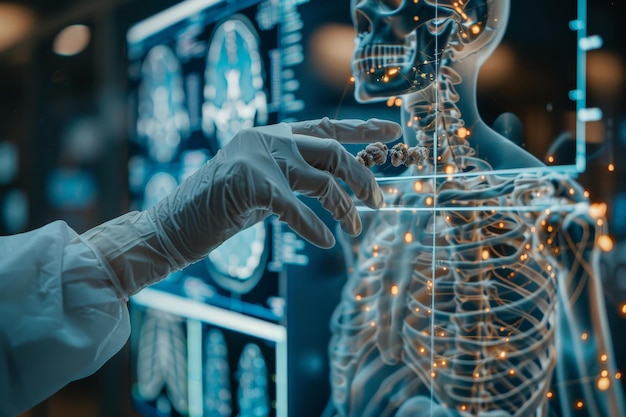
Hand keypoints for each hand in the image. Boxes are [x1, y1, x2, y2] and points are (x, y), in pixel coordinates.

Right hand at [149, 117, 401, 265]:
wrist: (172, 225)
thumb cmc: (218, 208)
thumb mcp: (262, 184)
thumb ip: (292, 176)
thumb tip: (335, 184)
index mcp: (272, 135)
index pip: (326, 127)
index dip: (362, 130)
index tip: (392, 133)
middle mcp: (269, 140)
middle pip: (333, 151)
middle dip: (363, 177)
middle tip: (378, 201)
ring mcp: (259, 160)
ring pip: (323, 181)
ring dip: (346, 208)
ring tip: (354, 228)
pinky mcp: (251, 186)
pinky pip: (298, 209)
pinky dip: (315, 228)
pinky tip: (327, 241)